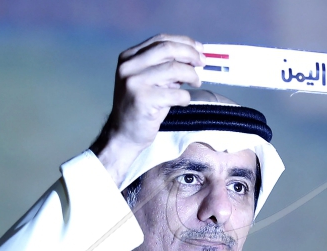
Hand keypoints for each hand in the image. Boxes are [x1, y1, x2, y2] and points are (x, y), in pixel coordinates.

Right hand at [91, 34, 204, 186]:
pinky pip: (175, 94)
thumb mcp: (151, 82)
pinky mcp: (143, 99)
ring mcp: (134, 82)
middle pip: (167, 50)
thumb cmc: (142, 109)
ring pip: (173, 69)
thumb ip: (166, 68)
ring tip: (196, 83)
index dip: (184, 42)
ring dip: (191, 75)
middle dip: (190, 54)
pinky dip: (185, 97)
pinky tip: (183, 102)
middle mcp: (128, 66)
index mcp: (129, 57)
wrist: (124, 134)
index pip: (161, 40)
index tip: (200, 49)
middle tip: (202, 64)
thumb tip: (194, 58)